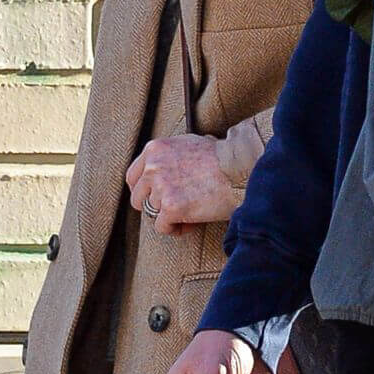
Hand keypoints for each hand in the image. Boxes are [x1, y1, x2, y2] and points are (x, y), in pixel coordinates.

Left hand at [126, 134, 240, 234]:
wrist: (240, 169)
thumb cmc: (221, 157)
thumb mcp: (188, 144)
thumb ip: (168, 156)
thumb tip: (159, 170)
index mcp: (155, 149)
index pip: (133, 176)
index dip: (143, 191)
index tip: (155, 199)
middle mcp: (153, 166)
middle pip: (138, 198)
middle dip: (155, 206)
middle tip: (175, 209)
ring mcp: (161, 187)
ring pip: (151, 214)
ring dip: (168, 217)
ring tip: (189, 215)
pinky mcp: (171, 207)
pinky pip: (163, 227)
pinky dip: (176, 229)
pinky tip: (192, 223)